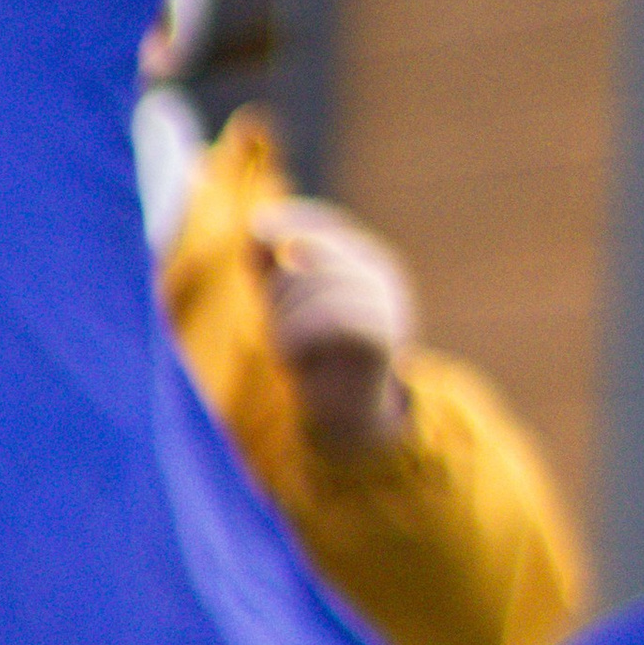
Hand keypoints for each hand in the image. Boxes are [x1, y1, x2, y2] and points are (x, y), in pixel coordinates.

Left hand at [249, 200, 413, 455]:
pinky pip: (324, 318)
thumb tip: (257, 227)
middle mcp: (382, 273)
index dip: (281, 235)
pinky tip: (295, 361)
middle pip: (305, 251)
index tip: (258, 258)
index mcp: (366, 258)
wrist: (348, 421)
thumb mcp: (285, 303)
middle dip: (277, 293)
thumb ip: (269, 263)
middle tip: (282, 331)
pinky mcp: (380, 336)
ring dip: (282, 322)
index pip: (317, 223)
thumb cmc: (315, 360)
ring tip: (292, 352)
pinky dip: (294, 338)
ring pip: (309, 284)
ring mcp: (386, 303)